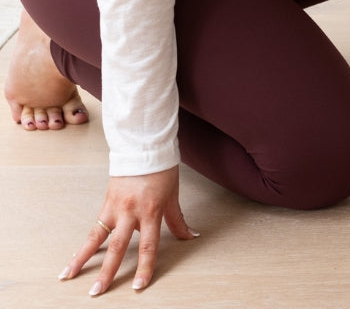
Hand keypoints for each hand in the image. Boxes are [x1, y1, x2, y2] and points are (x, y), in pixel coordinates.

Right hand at [59, 166, 198, 295]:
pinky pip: (93, 229)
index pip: (149, 245)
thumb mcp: (172, 195)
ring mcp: (116, 208)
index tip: (138, 285)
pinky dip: (82, 246)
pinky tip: (72, 260)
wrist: (145, 147)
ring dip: (82, 260)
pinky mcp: (106, 204)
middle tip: (98, 293)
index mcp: (152, 210)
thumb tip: (191, 236)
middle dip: (108, 271)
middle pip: (118, 247)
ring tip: (68, 277)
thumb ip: (177, 220)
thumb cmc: (161, 170)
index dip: (145, 266)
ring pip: (96, 238)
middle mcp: (131, 211)